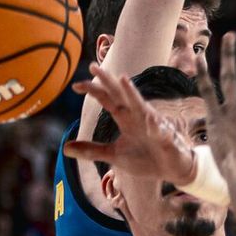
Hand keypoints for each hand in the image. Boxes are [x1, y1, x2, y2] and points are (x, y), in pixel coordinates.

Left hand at [63, 67, 198, 183]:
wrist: (171, 169)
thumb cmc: (144, 158)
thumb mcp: (114, 155)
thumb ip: (92, 150)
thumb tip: (65, 148)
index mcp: (125, 118)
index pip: (107, 99)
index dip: (93, 90)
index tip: (75, 86)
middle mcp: (137, 116)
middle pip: (120, 95)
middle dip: (108, 81)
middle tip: (93, 66)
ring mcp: (152, 125)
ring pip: (141, 105)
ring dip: (132, 93)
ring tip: (123, 79)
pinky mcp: (166, 138)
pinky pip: (160, 131)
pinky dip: (156, 127)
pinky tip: (151, 122)